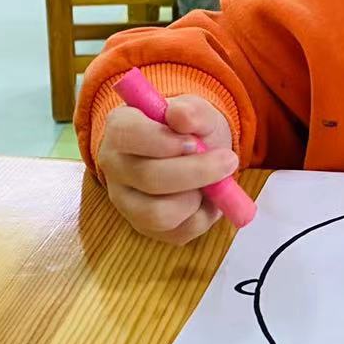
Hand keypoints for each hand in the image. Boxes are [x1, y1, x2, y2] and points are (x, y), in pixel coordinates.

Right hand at [99, 96, 237, 244]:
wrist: (195, 154)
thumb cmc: (190, 131)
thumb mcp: (198, 112)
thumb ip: (192, 111)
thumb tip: (180, 116)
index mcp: (120, 129)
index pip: (127, 135)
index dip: (164, 141)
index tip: (195, 142)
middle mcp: (115, 167)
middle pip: (149, 177)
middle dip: (197, 172)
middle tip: (229, 160)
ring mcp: (125, 201)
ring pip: (159, 213)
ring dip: (197, 197)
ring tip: (212, 183)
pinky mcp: (144, 226)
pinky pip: (177, 232)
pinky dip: (203, 217)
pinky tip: (208, 199)